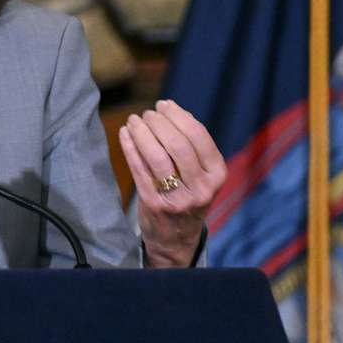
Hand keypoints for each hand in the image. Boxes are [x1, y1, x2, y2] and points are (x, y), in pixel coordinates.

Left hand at [117, 99, 226, 266]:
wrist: (176, 238)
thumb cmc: (187, 195)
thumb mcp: (201, 174)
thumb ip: (192, 145)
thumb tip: (172, 110)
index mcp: (217, 174)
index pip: (198, 136)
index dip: (178, 116)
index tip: (164, 105)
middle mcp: (201, 188)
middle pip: (178, 144)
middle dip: (159, 123)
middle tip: (147, 113)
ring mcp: (178, 198)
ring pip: (157, 156)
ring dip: (143, 132)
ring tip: (134, 120)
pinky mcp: (154, 204)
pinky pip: (139, 169)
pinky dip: (130, 147)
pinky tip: (124, 133)